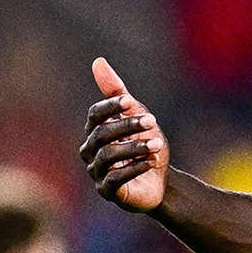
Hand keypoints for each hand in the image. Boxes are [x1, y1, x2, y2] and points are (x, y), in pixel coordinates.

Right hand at [81, 58, 168, 211]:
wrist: (161, 182)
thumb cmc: (145, 147)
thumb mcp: (137, 116)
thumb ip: (117, 93)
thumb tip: (98, 61)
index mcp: (95, 132)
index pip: (95, 115)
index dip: (110, 107)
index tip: (130, 101)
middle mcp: (90, 152)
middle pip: (102, 135)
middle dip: (128, 126)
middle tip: (153, 121)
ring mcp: (97, 173)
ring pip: (108, 156)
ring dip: (134, 147)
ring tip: (158, 144)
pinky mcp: (108, 191)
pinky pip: (115, 179)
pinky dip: (134, 169)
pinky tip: (151, 162)